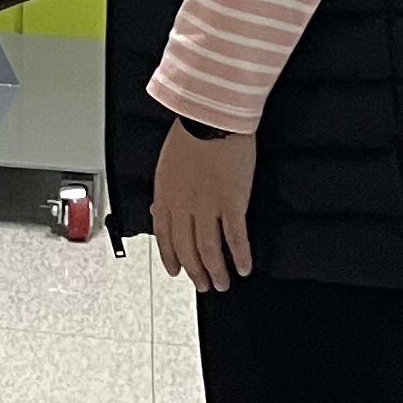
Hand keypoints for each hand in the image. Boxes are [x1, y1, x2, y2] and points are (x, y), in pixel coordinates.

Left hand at [152, 122, 258, 290]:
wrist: (212, 117)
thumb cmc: (191, 133)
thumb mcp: (166, 163)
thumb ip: (164, 191)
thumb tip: (157, 209)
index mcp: (165, 195)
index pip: (164, 235)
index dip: (170, 257)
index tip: (176, 271)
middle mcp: (183, 205)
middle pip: (188, 248)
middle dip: (195, 271)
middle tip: (204, 285)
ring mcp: (207, 206)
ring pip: (210, 250)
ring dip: (217, 271)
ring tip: (224, 283)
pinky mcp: (232, 202)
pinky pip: (235, 237)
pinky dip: (240, 256)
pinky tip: (244, 267)